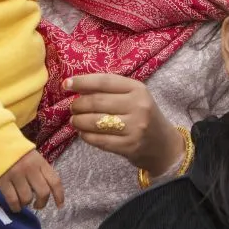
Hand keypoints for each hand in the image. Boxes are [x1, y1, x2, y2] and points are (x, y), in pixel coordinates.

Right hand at [0, 150, 63, 212]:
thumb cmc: (17, 152)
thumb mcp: (33, 157)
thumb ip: (41, 171)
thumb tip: (47, 190)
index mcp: (40, 162)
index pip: (55, 181)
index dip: (59, 195)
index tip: (59, 205)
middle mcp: (30, 169)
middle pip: (43, 192)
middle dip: (42, 203)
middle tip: (38, 205)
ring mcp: (16, 175)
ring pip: (27, 198)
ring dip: (26, 203)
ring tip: (23, 201)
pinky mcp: (3, 181)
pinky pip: (12, 200)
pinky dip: (15, 207)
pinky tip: (16, 206)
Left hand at [67, 74, 182, 174]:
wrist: (162, 144)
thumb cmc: (142, 116)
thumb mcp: (133, 97)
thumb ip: (110, 90)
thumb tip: (76, 86)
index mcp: (137, 89)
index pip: (104, 81)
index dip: (82, 82)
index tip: (66, 85)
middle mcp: (138, 106)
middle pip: (97, 102)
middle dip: (78, 104)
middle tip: (72, 108)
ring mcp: (135, 127)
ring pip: (95, 122)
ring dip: (79, 121)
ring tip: (74, 121)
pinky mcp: (129, 146)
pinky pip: (100, 140)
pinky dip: (86, 136)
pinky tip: (84, 134)